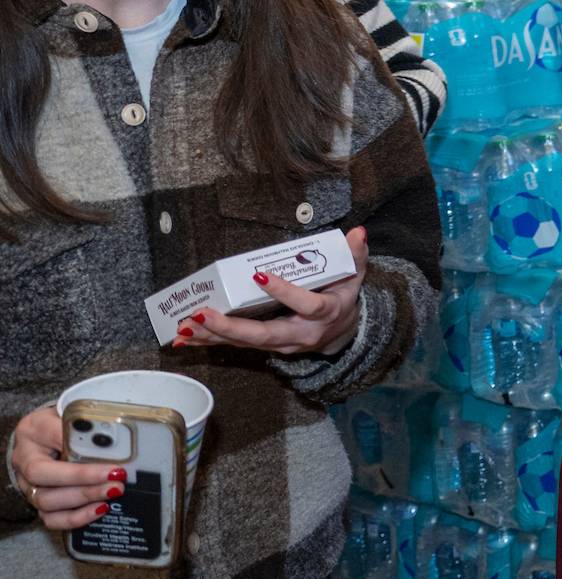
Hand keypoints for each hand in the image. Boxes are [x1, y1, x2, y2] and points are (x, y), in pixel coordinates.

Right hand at [7, 405, 115, 530]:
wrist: (49, 436)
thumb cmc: (64, 423)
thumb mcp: (75, 414)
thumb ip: (91, 423)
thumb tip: (116, 439)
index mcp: (33, 429)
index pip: (53, 438)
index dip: (81, 447)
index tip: (111, 458)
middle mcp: (25, 459)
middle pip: (44, 475)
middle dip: (83, 479)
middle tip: (117, 479)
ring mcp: (28, 484)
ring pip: (46, 500)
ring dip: (84, 498)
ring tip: (113, 492)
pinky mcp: (37, 502)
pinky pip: (51, 518)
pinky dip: (76, 517)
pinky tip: (100, 509)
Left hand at [176, 228, 366, 356]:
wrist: (343, 332)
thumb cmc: (343, 297)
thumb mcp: (354, 275)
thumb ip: (355, 254)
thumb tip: (357, 232)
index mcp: (325, 313)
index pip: (307, 304)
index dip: (284, 292)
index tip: (260, 276)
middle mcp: (302, 334)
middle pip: (265, 334)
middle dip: (232, 327)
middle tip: (203, 314)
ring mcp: (283, 344)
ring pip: (246, 343)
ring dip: (214, 335)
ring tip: (187, 326)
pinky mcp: (267, 346)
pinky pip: (237, 346)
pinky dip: (212, 341)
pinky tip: (187, 338)